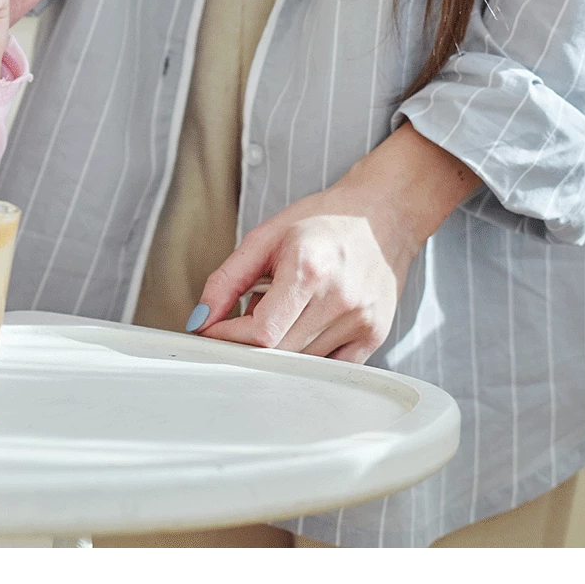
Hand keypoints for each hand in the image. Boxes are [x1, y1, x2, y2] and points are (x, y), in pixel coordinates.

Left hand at [192, 123, 480, 362]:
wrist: (384, 214)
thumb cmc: (323, 221)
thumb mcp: (265, 237)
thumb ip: (227, 280)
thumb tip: (200, 320)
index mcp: (308, 271)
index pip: (260, 333)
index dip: (227, 338)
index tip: (210, 331)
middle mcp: (340, 301)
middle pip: (279, 353)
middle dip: (247, 345)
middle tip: (240, 322)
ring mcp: (362, 322)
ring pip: (302, 364)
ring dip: (277, 350)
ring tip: (278, 315)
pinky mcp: (376, 336)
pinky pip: (331, 369)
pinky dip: (308, 360)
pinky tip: (302, 331)